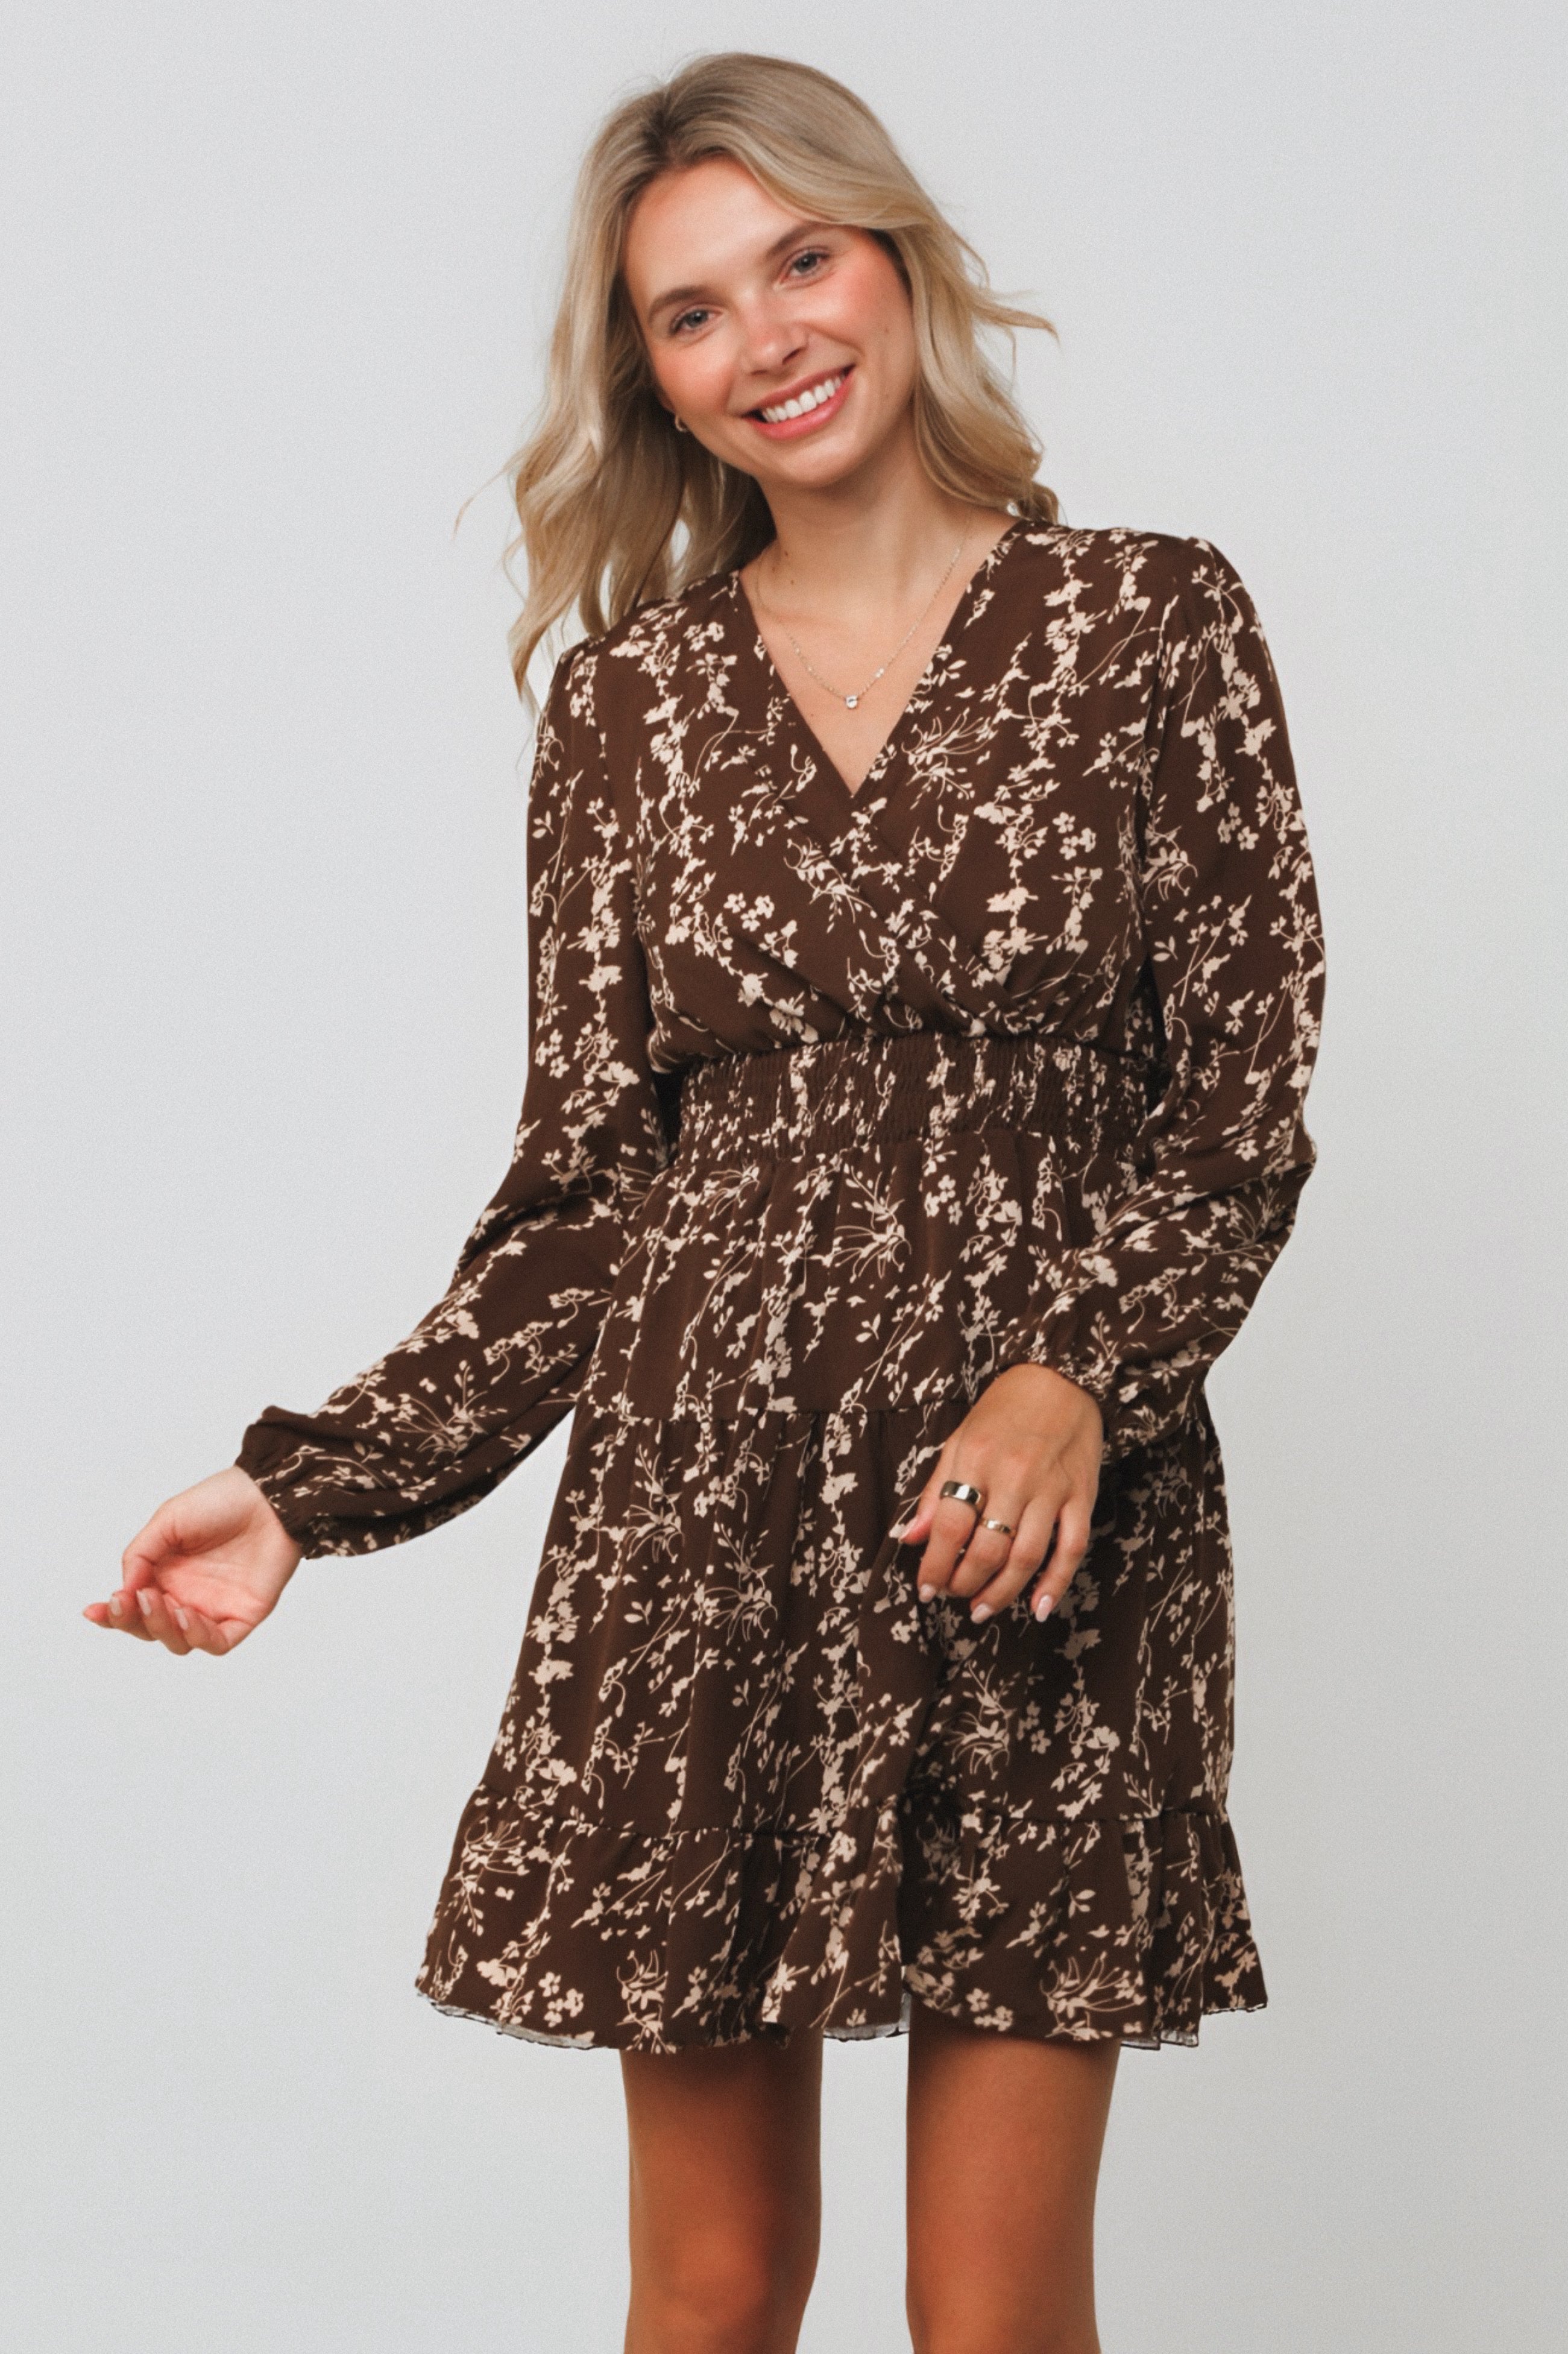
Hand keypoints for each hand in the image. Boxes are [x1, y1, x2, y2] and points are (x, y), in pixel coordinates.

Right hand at [83, 1467, 301, 1654]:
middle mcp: (186, 1595)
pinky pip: (216, 1642)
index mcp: (165, 1574)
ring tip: (160, 1602)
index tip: (94, 1611)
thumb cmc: (221, 1501)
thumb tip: (123, 1591)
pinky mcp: (242, 1616)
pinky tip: (186, 1614)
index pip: (132, 1606)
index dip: (112, 1614)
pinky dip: (196, 1636)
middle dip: (133, 1620)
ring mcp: (213, 1609)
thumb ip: (140, 1555)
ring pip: (178, 1640)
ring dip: (162, 1628)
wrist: (270, 1496)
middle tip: (133, 1600)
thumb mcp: (168, 1521)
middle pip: (149, 1628)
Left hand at [893, 1364, 1102, 1624]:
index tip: (925, 1588)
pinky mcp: (1082, 1496)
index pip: (949, 1524)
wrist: (1062, 1377)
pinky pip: (1071, 1549)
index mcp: (976, 1458)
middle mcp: (1014, 1475)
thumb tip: (908, 1538)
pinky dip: (1055, 1584)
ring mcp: (1052, 1488)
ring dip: (1002, 1592)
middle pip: (987, 1548)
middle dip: (965, 1583)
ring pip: (1026, 1556)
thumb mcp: (959, 1440)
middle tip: (954, 1595)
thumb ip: (934, 1491)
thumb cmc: (1003, 1411)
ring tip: (982, 1609)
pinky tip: (1038, 1608)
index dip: (934, 1564)